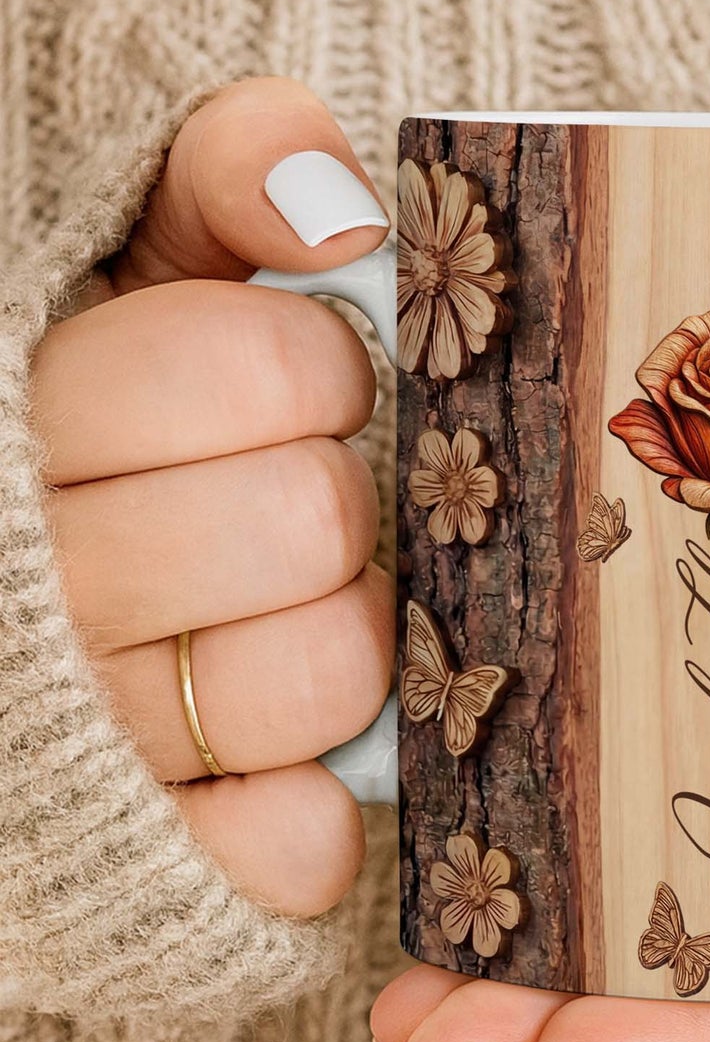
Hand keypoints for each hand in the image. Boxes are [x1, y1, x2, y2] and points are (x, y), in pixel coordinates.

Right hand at [32, 76, 391, 917]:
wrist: (22, 592)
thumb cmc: (105, 414)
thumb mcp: (140, 261)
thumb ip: (216, 185)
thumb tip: (337, 203)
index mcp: (33, 414)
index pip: (262, 368)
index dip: (317, 368)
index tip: (302, 382)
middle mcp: (38, 584)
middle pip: (307, 524)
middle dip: (337, 501)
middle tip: (305, 505)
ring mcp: (87, 732)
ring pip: (320, 678)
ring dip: (344, 639)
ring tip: (291, 614)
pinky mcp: (154, 855)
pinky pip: (285, 848)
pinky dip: (308, 815)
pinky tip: (289, 769)